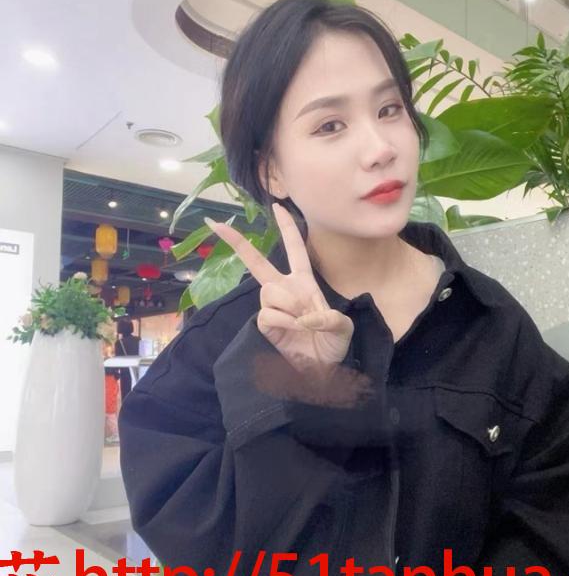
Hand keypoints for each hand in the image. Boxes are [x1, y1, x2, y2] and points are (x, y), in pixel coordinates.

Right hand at [205, 203, 354, 379]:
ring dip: (291, 305)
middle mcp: (284, 289)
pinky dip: (286, 322)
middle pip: (257, 262)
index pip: (295, 249)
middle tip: (218, 225)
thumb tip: (305, 316)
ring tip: (305, 321)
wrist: (322, 370)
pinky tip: (296, 330)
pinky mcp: (264, 324)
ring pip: (270, 291)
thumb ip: (330, 317)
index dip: (286, 227)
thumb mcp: (342, 326)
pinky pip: (269, 314)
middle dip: (238, 243)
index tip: (277, 206)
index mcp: (304, 281)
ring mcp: (272, 306)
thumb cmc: (332, 344)